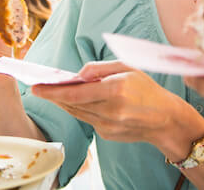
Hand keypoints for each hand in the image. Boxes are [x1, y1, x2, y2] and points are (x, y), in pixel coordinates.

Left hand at [31, 61, 200, 151]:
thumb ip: (100, 68)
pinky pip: (88, 120)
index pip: (76, 93)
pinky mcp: (107, 135)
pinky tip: (77, 102)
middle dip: (54, 96)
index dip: (53, 91)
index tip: (37, 87)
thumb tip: (77, 75)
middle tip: (39, 88)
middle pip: (72, 104)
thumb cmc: (148, 89)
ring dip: (64, 103)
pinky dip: (81, 110)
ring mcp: (108, 126)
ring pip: (77, 113)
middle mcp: (110, 111)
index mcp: (116, 90)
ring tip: (53, 93)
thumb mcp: (128, 67)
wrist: (166, 120)